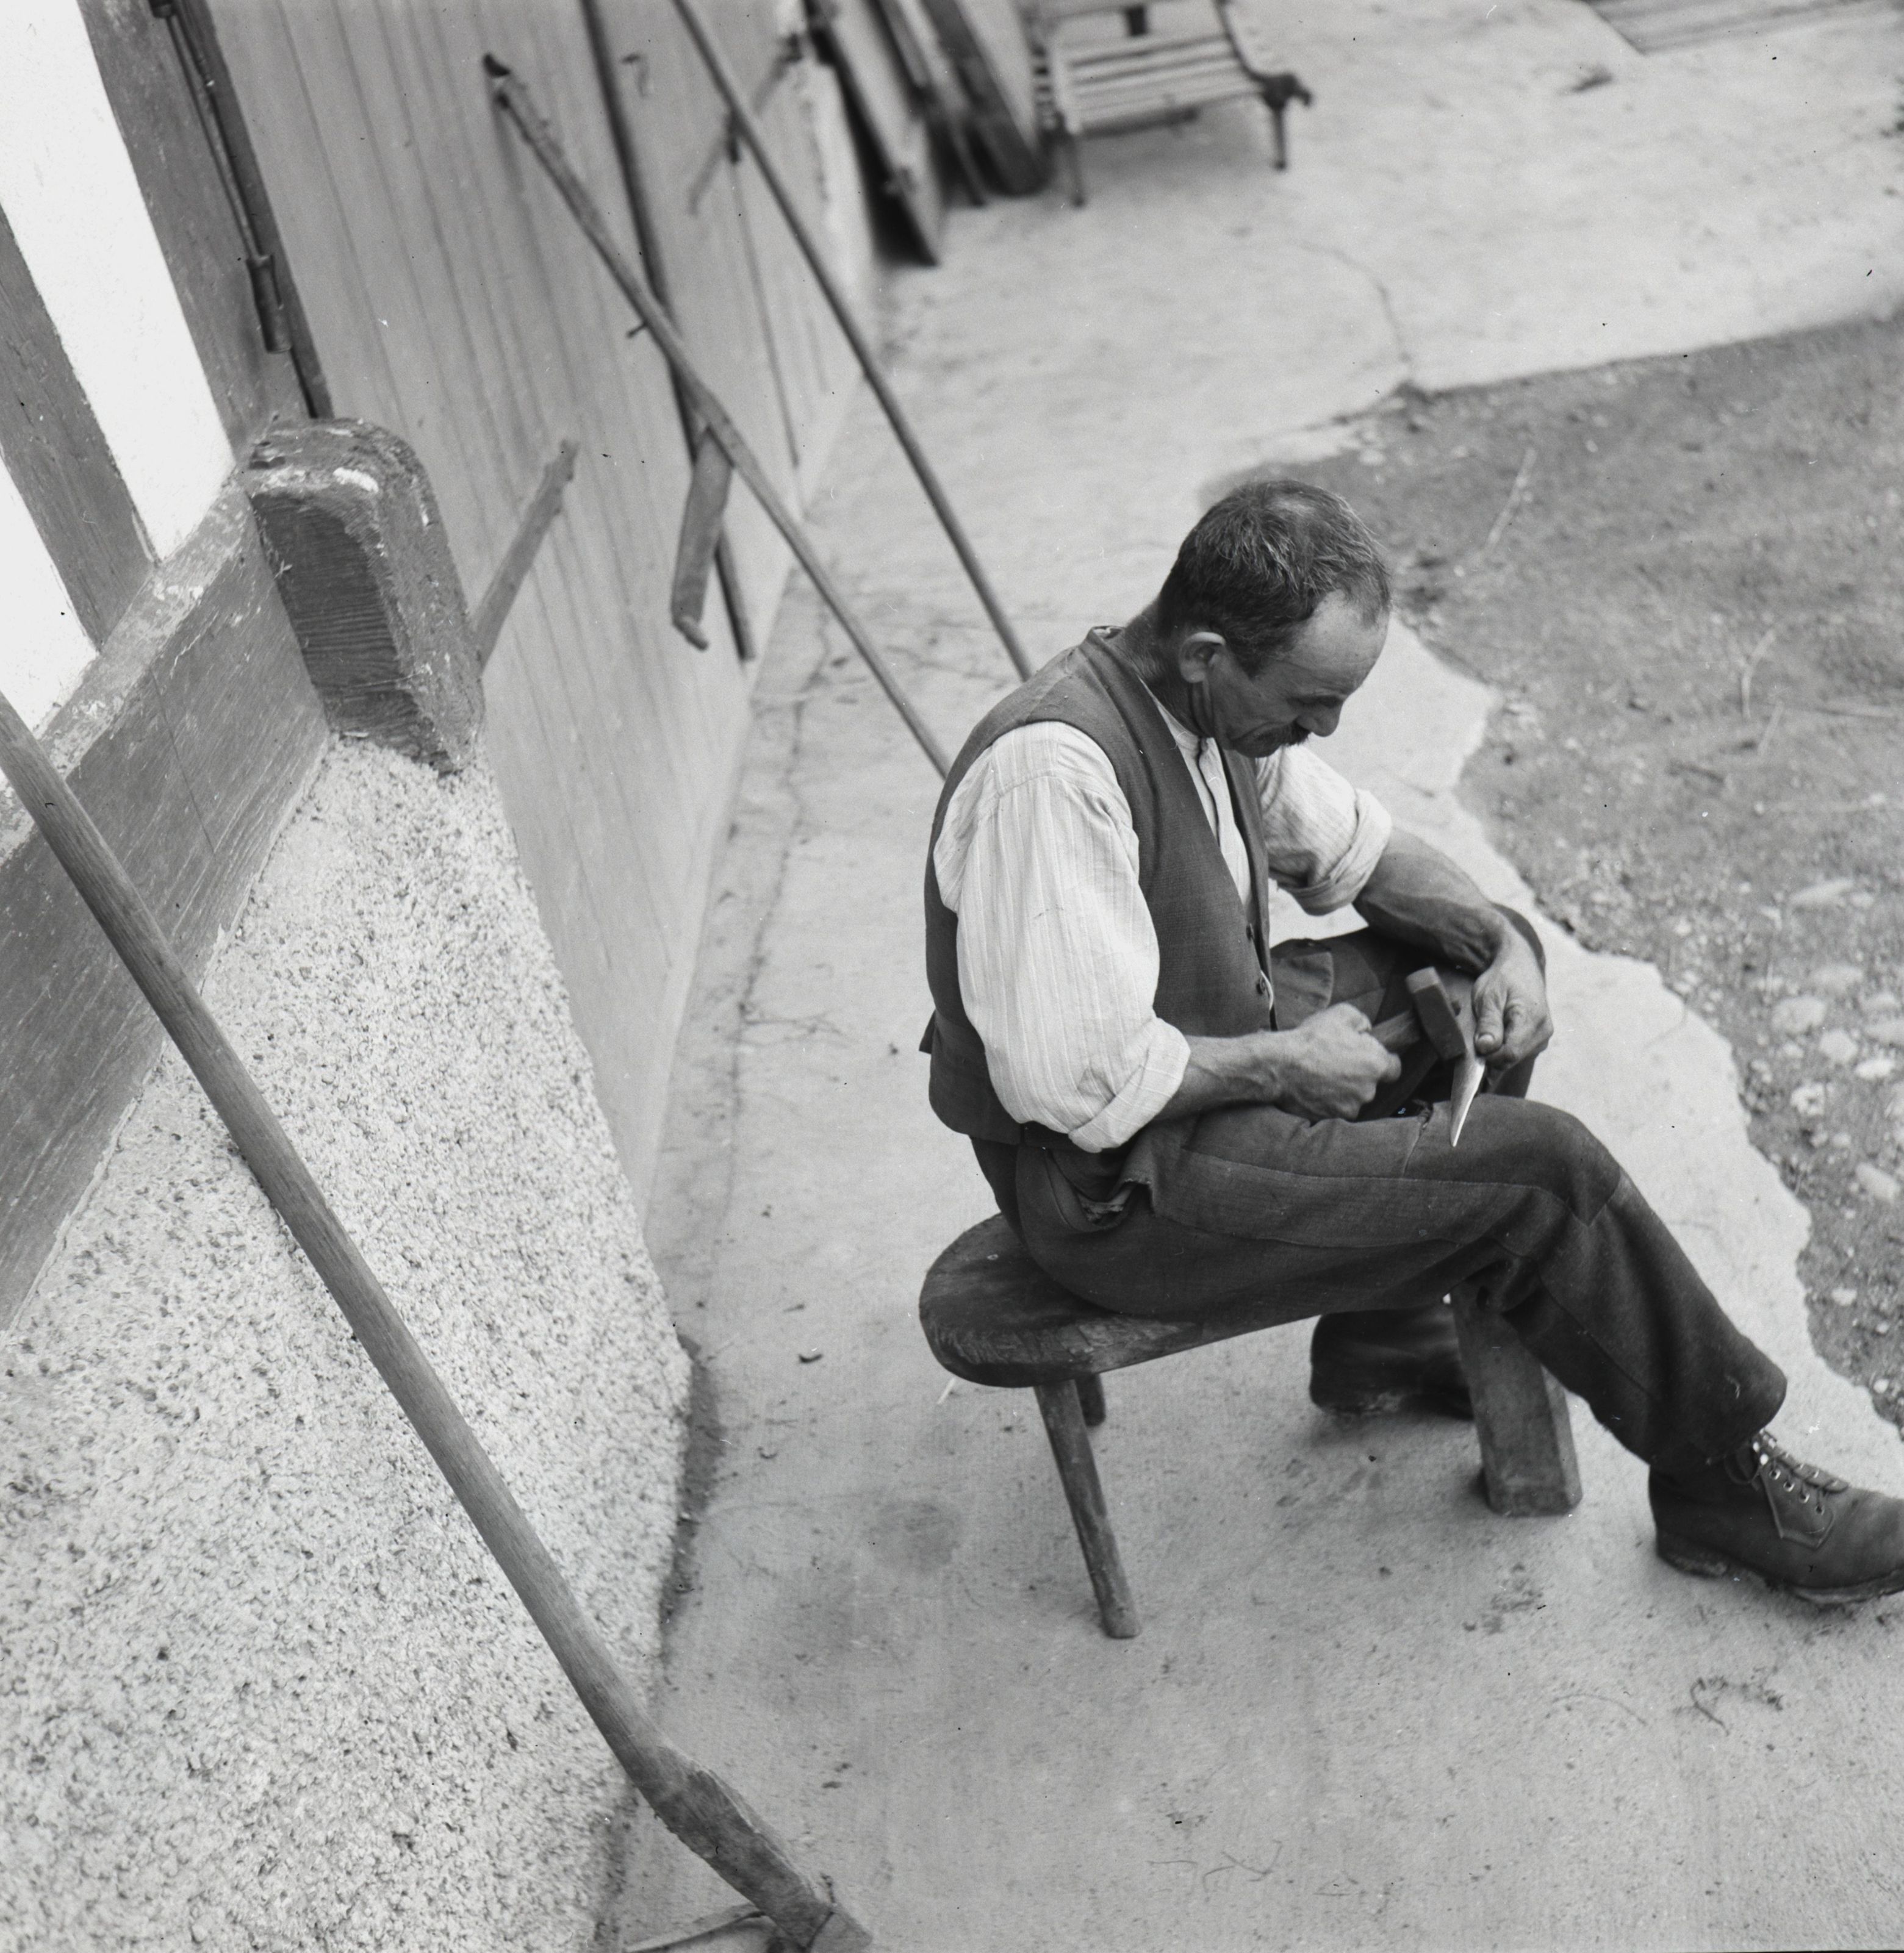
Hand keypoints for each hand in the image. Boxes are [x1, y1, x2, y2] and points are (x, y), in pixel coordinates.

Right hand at [1273, 1003, 1401, 1120]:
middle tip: (1338, 1062)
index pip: (1394, 1069)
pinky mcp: (1331, 1117)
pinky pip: (1335, 1108)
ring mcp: (1350, 1106)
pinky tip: (1315, 1087)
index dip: (1383, 1062)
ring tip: (1323, 1075)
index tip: (1369, 1058)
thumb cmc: (1312, 1039)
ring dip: (1344, 1089)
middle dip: (1359, 1074)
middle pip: (1371, 1084)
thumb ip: (1363, 1022)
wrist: (1280, 1065)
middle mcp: (1368, 1090)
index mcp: (1376, 1064)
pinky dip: (1328, 1100)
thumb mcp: (1342, 1014)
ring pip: (1353, 1098)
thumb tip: (1367, 1031)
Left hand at [1472, 935, 1552, 1074]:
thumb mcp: (1488, 996)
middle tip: (1480, 1034)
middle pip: (1512, 1059)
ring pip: (1515, 1059)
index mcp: (1532, 1019)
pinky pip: (1519, 1054)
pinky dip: (1504, 1049)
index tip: (1476, 1044)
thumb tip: (1485, 1048)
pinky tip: (1498, 1033)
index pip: (1510, 1054)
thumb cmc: (1502, 979)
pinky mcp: (1539, 1040)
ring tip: (1491, 1029)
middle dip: (1492, 1054)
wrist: (1520, 967)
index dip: (1489, 1055)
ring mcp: (1543, 1037)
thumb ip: (1488, 1022)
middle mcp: (1543, 1032)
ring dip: (1498, 1052)